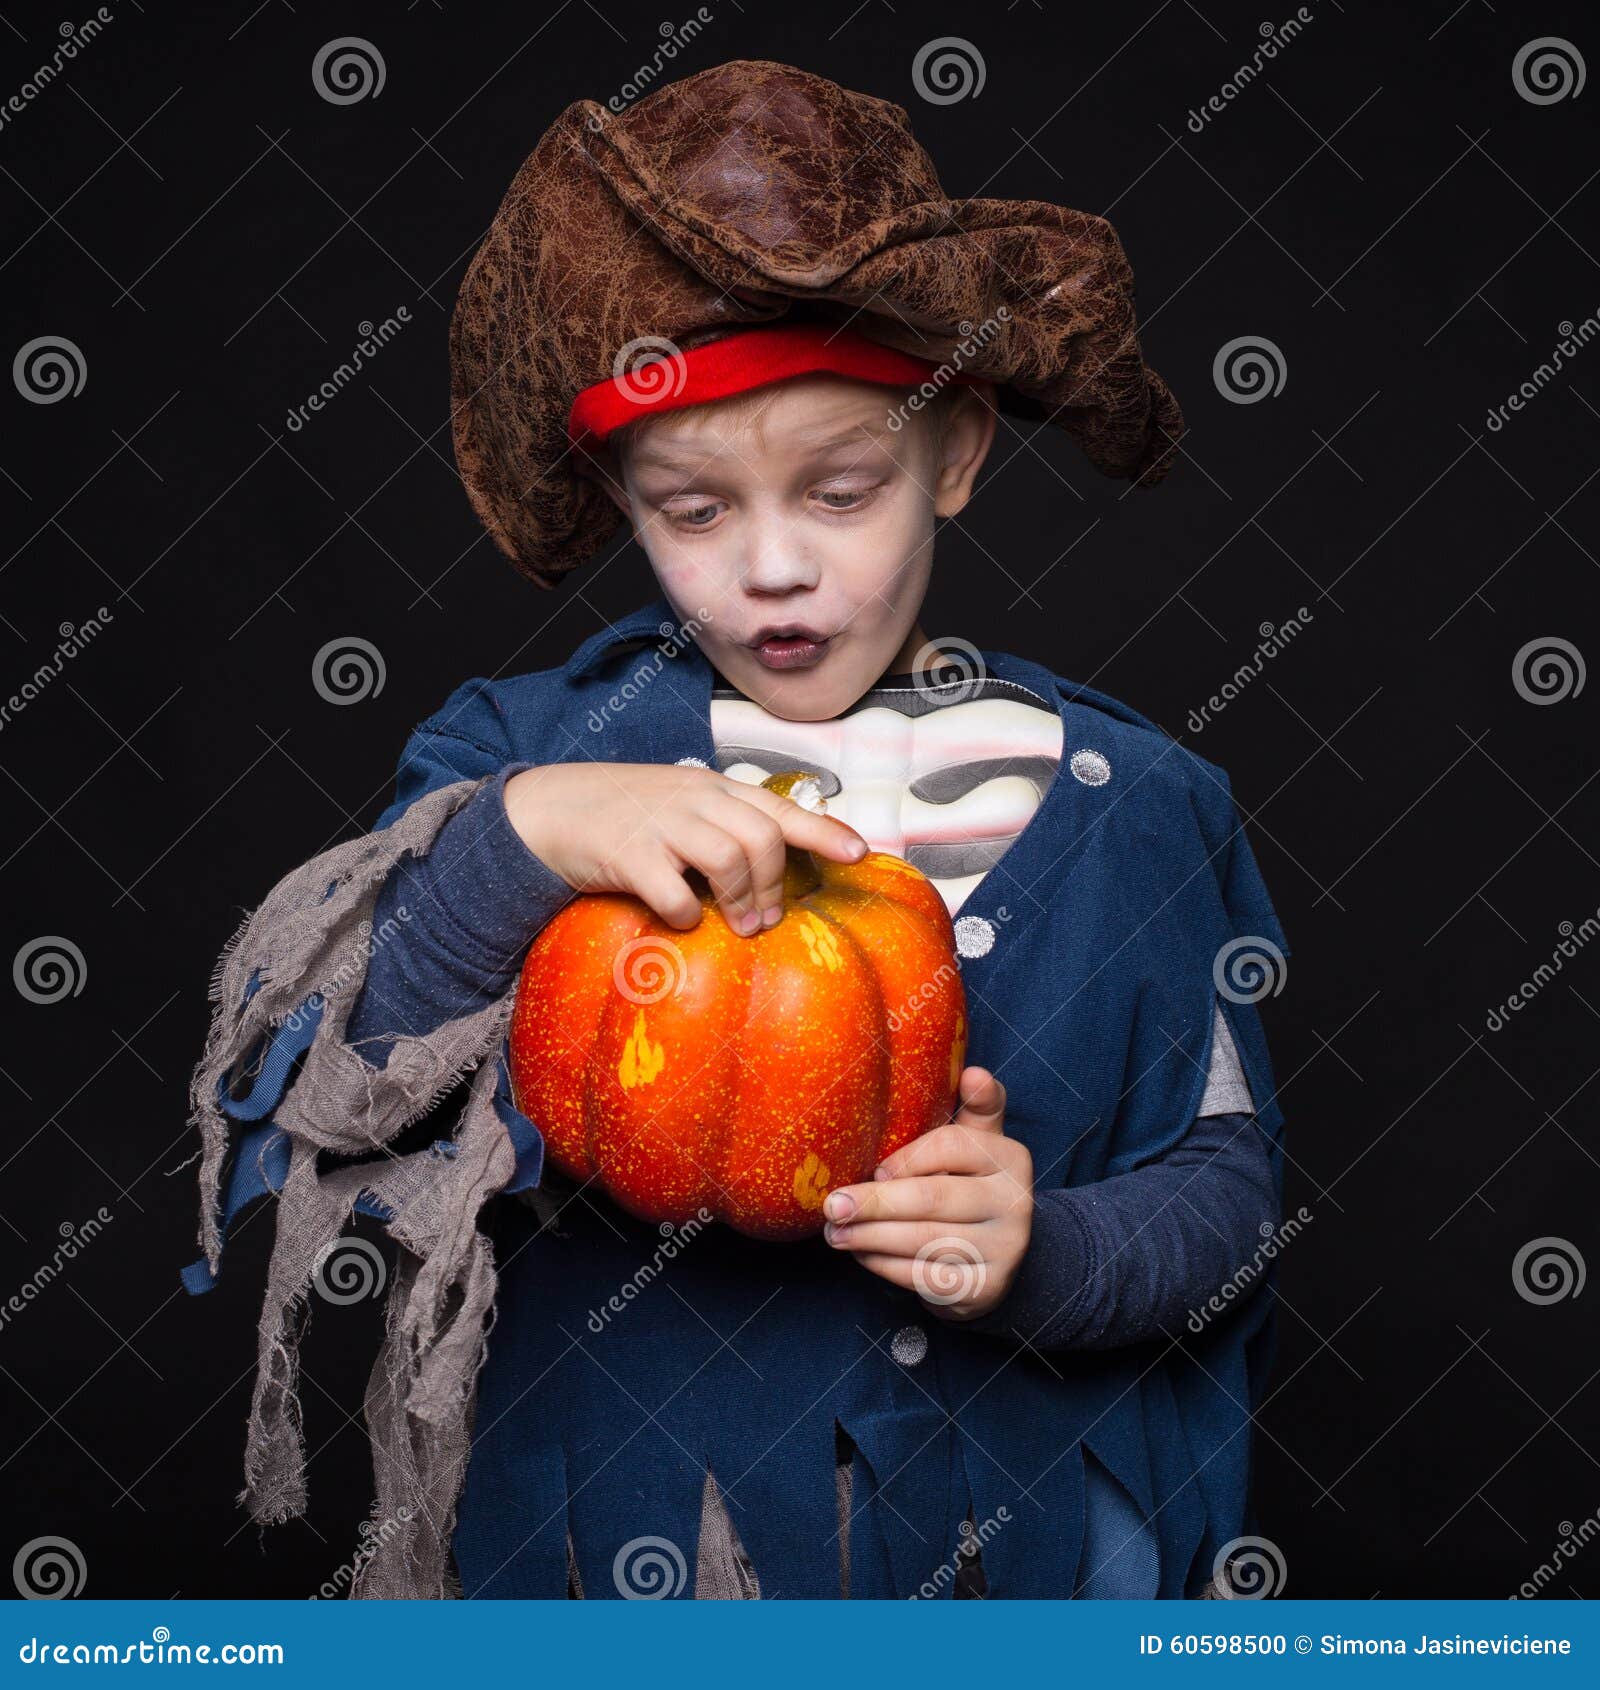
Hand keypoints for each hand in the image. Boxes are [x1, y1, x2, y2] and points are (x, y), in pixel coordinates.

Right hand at [504, 761, 868, 937]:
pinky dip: (687, 915)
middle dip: (775, 884)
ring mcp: (661, 824)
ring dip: (742, 900)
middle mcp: (694, 799)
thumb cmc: (623, 815)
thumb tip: (771, 874)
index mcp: (713, 789)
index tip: (860, 854)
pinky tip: (682, 920)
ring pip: (729, 859)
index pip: (780, 808)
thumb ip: (723, 826)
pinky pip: (675, 893)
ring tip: (738, 925)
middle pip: (763, 838)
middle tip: (767, 918)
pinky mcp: (628, 854)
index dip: (824, 831)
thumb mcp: (680, 807)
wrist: (548, 810)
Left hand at [821, 1067, 1030, 1320]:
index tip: (874, 1167)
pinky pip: (923, 1276)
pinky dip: (884, 1266)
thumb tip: (972, 1072)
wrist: (1008, 1258)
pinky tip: (861, 1254)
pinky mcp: (985, 1288)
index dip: (906, 1158)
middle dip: (874, 1203)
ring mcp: (1003, 1249)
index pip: (951, 1146)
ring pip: (923, 1241)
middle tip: (832, 1206)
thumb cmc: (974, 1186)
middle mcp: (1014, 1203)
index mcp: (1010, 1157)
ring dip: (869, 1238)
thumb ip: (976, 1107)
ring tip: (834, 1232)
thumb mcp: (981, 1143)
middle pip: (932, 1198)